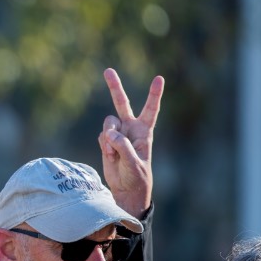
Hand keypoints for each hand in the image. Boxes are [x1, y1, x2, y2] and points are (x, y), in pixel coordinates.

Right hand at [98, 68, 162, 217]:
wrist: (125, 189)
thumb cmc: (137, 177)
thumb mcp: (134, 164)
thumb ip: (123, 146)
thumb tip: (110, 133)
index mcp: (144, 132)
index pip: (151, 110)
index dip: (154, 94)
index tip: (159, 78)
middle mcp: (130, 128)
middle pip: (122, 103)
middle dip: (114, 87)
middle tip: (107, 70)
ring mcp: (117, 134)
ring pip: (108, 124)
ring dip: (109, 138)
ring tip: (114, 153)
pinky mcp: (106, 141)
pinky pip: (101, 136)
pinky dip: (104, 147)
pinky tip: (110, 157)